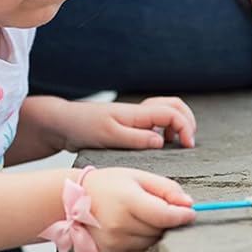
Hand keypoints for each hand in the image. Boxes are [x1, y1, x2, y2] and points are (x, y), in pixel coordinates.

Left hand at [62, 96, 195, 150]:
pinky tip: (161, 143)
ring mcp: (136, 116)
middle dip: (188, 120)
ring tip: (177, 143)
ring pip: (167, 110)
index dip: (185, 128)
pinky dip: (167, 127)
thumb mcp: (109, 136)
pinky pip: (157, 120)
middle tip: (188, 142)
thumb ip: (136, 138)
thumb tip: (161, 142)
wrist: (63, 123)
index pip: (172, 113)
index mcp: (137, 113)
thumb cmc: (83, 127)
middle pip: (175, 105)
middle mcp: (140, 112)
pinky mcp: (131, 123)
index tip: (188, 146)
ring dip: (178, 123)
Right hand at [83, 167, 194, 251]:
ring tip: (144, 212)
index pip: (164, 216)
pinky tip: (135, 223)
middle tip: (162, 206)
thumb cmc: (111, 183)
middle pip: (160, 229)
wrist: (76, 198)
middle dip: (168, 219)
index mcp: (128, 201)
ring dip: (157, 229)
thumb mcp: (140, 176)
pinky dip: (145, 238)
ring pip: (153, 241)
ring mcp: (115, 241)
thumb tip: (189, 204)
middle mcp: (120, 225)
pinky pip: (141, 249)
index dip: (182, 216)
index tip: (192, 212)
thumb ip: (166, 189)